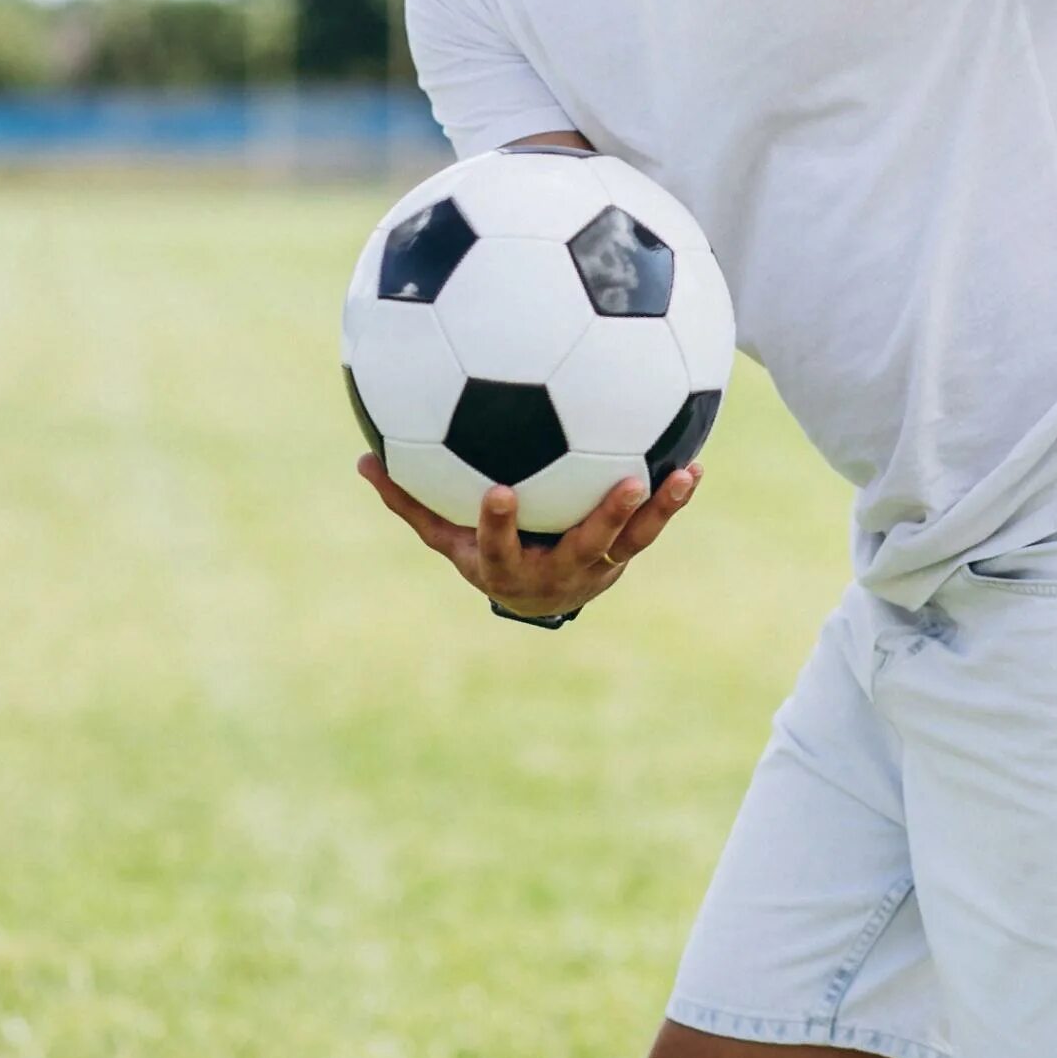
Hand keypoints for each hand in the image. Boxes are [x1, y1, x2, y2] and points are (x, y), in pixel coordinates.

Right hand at [357, 453, 698, 620]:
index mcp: (507, 566)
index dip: (500, 524)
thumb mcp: (445, 536)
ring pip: (629, 540)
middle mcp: (556, 570)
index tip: (500, 491)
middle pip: (583, 546)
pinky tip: (694, 465)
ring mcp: (595, 565)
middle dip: (603, 518)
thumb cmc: (484, 553)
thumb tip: (362, 459)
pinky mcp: (622, 554)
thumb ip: (410, 501)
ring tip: (678, 475)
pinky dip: (672, 500)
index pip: (498, 547)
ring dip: (656, 510)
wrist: (533, 599)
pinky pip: (650, 527)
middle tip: (626, 480)